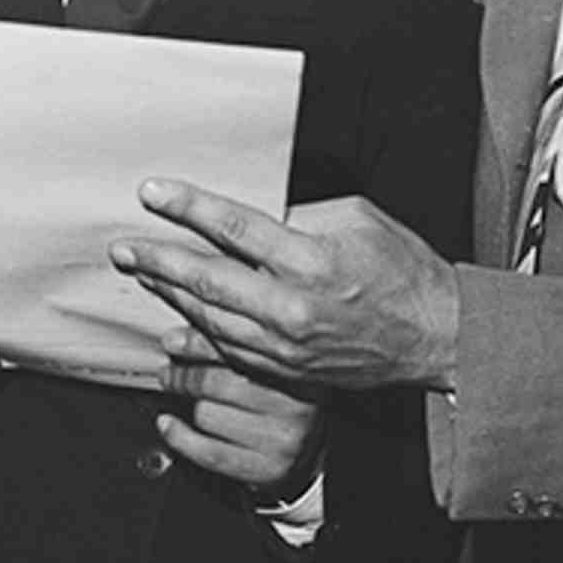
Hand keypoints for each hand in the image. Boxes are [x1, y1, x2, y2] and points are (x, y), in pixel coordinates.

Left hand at [110, 181, 458, 392]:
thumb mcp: (358, 220)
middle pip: (208, 280)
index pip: (235, 228)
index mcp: (312, 260)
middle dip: (159, 260)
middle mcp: (293, 307)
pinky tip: (175, 318)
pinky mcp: (287, 369)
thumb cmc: (403, 271)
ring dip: (171, 295)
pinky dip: (197, 332)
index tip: (153, 193)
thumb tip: (255, 210)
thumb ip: (301, 215)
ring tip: (142, 273)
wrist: (436, 338)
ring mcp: (287, 345)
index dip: (189, 207)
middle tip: (125, 246)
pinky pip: (229, 349)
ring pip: (211, 319)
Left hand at [157, 356, 323, 495]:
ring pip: (208, 416)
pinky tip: (167, 424)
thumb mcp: (264, 369)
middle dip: (183, 377)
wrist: (307, 452)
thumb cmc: (278, 401)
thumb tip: (175, 339)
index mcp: (293, 371)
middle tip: (167, 373)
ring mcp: (282, 440)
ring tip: (179, 398)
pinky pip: (209, 452)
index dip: (198, 345)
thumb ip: (230, 350)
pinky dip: (180, 437)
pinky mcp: (268, 469)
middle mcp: (293, 404)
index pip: (237, 353)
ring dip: (186, 407)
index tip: (171, 342)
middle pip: (217, 384)